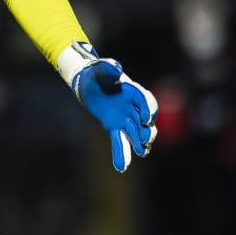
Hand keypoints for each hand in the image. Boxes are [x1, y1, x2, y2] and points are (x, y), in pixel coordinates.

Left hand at [71, 57, 157, 172]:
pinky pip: (120, 142)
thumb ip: (108, 67)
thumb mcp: (99, 67)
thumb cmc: (95, 72)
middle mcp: (133, 107)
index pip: (146, 101)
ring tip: (141, 152)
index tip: (147, 119)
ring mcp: (125, 119)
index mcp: (133, 91)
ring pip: (135, 134)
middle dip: (147, 131)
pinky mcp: (114, 128)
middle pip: (145, 121)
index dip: (149, 110)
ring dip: (139, 144)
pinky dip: (121, 154)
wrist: (86, 82)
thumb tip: (117, 67)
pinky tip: (121, 167)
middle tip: (146, 141)